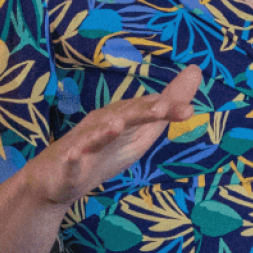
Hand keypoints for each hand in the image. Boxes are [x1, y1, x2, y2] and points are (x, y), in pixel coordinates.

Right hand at [24, 64, 202, 206]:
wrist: (56, 179)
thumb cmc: (103, 152)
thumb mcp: (140, 133)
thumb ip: (166, 108)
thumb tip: (196, 73)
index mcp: (122, 116)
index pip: (147, 109)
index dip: (167, 109)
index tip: (189, 110)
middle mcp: (103, 123)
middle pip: (124, 116)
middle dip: (142, 112)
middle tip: (163, 108)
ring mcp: (84, 143)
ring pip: (96, 135)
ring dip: (105, 130)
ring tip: (116, 124)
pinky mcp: (68, 164)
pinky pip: (71, 160)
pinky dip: (74, 157)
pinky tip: (75, 156)